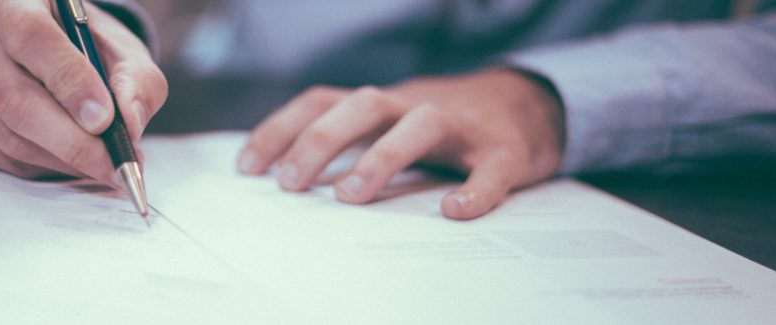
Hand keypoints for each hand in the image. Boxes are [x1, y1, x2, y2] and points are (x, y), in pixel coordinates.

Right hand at [0, 0, 166, 181]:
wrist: (59, 58)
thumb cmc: (92, 51)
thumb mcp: (126, 56)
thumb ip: (136, 84)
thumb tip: (128, 124)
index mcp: (13, 0)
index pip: (32, 37)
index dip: (69, 82)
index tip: (104, 119)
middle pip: (15, 98)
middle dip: (72, 141)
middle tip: (114, 164)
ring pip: (8, 134)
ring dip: (62, 159)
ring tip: (102, 164)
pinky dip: (40, 167)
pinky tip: (68, 160)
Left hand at [238, 68, 564, 218]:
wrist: (528, 107)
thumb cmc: (442, 126)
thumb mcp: (389, 125)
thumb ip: (349, 144)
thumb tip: (288, 182)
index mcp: (382, 104)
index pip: (322, 102)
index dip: (281, 129)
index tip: (248, 167)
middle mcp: (414, 106)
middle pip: (363, 105)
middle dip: (321, 140)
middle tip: (291, 184)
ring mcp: (462, 127)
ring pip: (420, 125)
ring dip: (382, 156)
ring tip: (351, 196)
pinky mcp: (505, 152)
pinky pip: (491, 169)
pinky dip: (475, 190)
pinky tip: (455, 211)